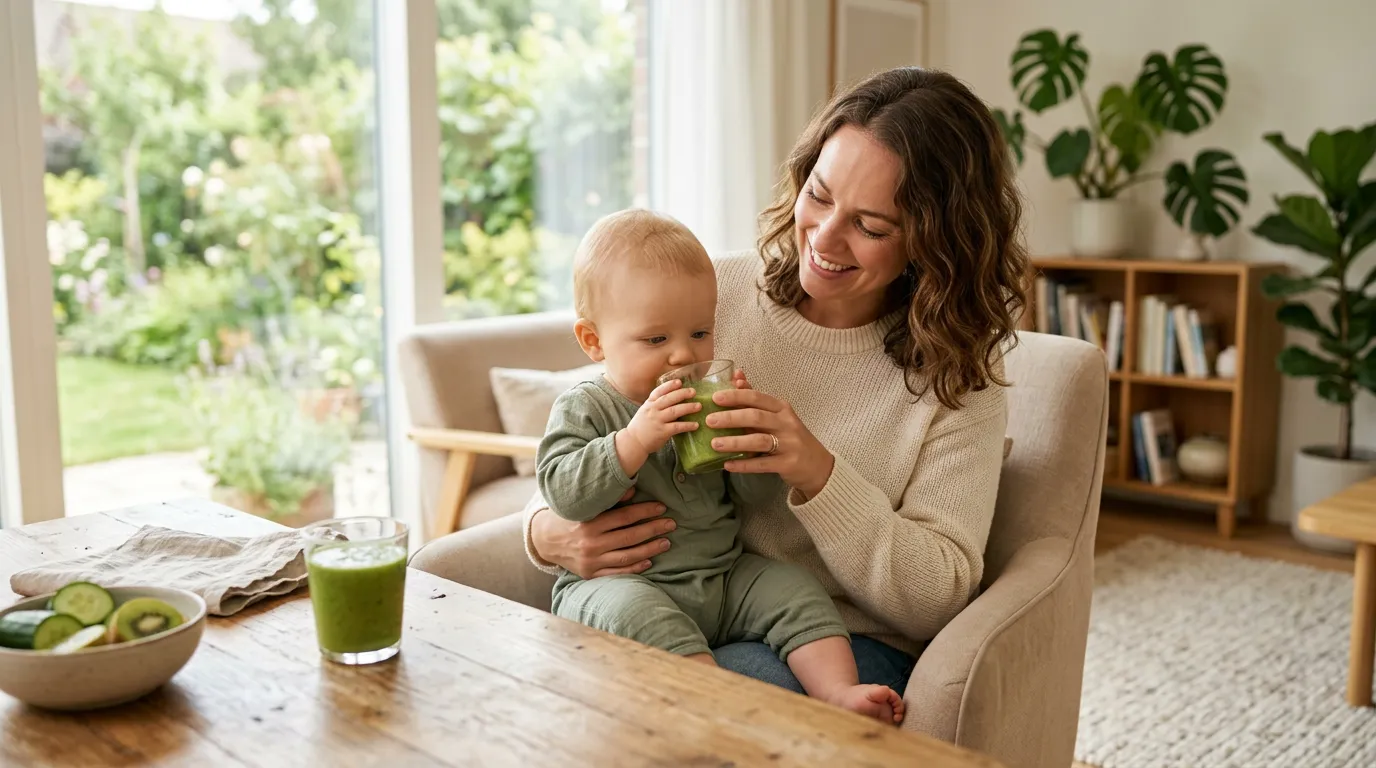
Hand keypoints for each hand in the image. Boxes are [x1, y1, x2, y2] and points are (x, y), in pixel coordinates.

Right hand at [530, 488, 676, 577]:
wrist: (545, 541)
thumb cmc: (569, 517)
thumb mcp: (584, 505)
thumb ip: (609, 500)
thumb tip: (634, 489)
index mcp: (589, 523)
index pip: (624, 517)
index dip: (645, 511)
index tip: (661, 508)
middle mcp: (590, 543)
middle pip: (629, 536)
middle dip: (653, 529)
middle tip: (671, 524)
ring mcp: (591, 560)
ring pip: (627, 556)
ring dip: (649, 549)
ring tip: (666, 542)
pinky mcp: (590, 573)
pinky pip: (617, 572)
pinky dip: (634, 567)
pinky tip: (649, 561)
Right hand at [621, 379, 700, 460]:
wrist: (633, 442)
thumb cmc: (642, 426)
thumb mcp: (645, 410)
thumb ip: (656, 404)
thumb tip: (674, 396)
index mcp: (649, 403)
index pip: (659, 391)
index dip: (669, 385)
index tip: (679, 382)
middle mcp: (653, 410)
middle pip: (669, 398)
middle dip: (682, 394)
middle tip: (694, 392)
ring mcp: (657, 420)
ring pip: (675, 411)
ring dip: (688, 407)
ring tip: (699, 406)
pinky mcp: (662, 432)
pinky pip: (677, 427)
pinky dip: (687, 425)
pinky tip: (696, 425)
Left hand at [706, 373, 835, 500]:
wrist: (818, 465)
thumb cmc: (791, 437)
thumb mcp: (777, 416)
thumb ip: (755, 399)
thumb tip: (736, 376)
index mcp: (782, 408)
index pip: (757, 398)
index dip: (736, 396)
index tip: (715, 398)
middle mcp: (787, 423)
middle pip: (756, 417)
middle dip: (731, 418)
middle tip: (709, 421)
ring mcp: (789, 444)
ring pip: (758, 440)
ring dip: (735, 442)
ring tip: (714, 444)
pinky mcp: (788, 464)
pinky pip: (762, 464)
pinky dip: (744, 464)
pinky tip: (727, 465)